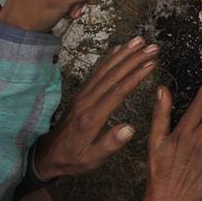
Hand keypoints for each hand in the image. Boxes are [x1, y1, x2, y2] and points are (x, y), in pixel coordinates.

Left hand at [34, 37, 158, 179]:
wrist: (47, 154)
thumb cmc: (73, 159)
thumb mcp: (91, 159)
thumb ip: (109, 144)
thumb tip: (130, 128)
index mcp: (92, 117)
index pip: (117, 92)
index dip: (135, 76)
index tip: (151, 64)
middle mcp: (87, 101)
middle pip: (113, 75)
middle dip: (134, 58)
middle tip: (153, 47)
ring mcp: (83, 94)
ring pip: (104, 69)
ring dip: (123, 53)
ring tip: (140, 40)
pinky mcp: (81, 93)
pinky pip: (96, 71)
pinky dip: (109, 58)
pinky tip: (119, 49)